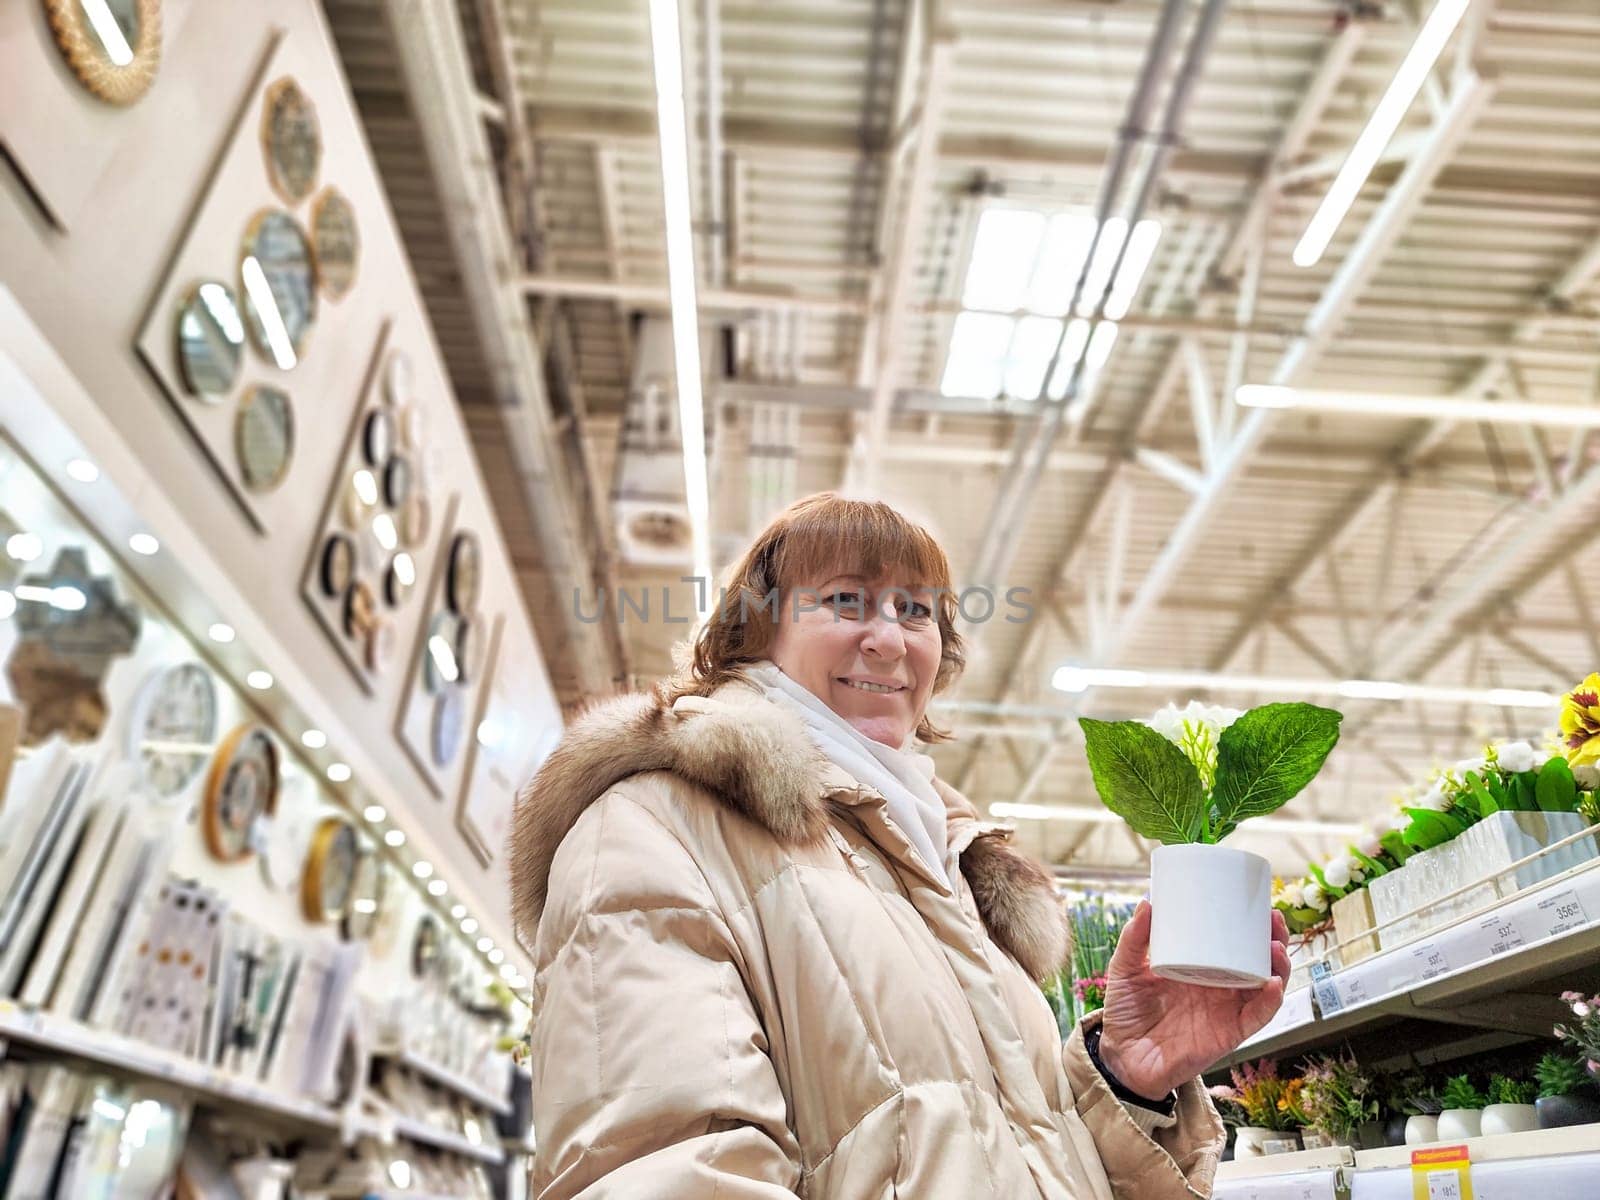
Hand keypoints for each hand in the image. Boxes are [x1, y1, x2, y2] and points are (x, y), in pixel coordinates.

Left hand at [1097, 901, 1290, 1100]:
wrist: (1122, 1055)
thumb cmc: (1126, 1010)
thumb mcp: (1126, 968)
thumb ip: (1134, 939)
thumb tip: (1147, 903)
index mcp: (1199, 967)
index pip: (1233, 943)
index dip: (1251, 925)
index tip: (1258, 904)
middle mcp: (1219, 987)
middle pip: (1258, 961)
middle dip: (1274, 939)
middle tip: (1273, 920)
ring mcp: (1226, 1009)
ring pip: (1265, 986)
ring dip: (1278, 966)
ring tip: (1276, 946)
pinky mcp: (1229, 1033)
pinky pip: (1257, 1017)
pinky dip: (1270, 1001)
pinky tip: (1273, 984)